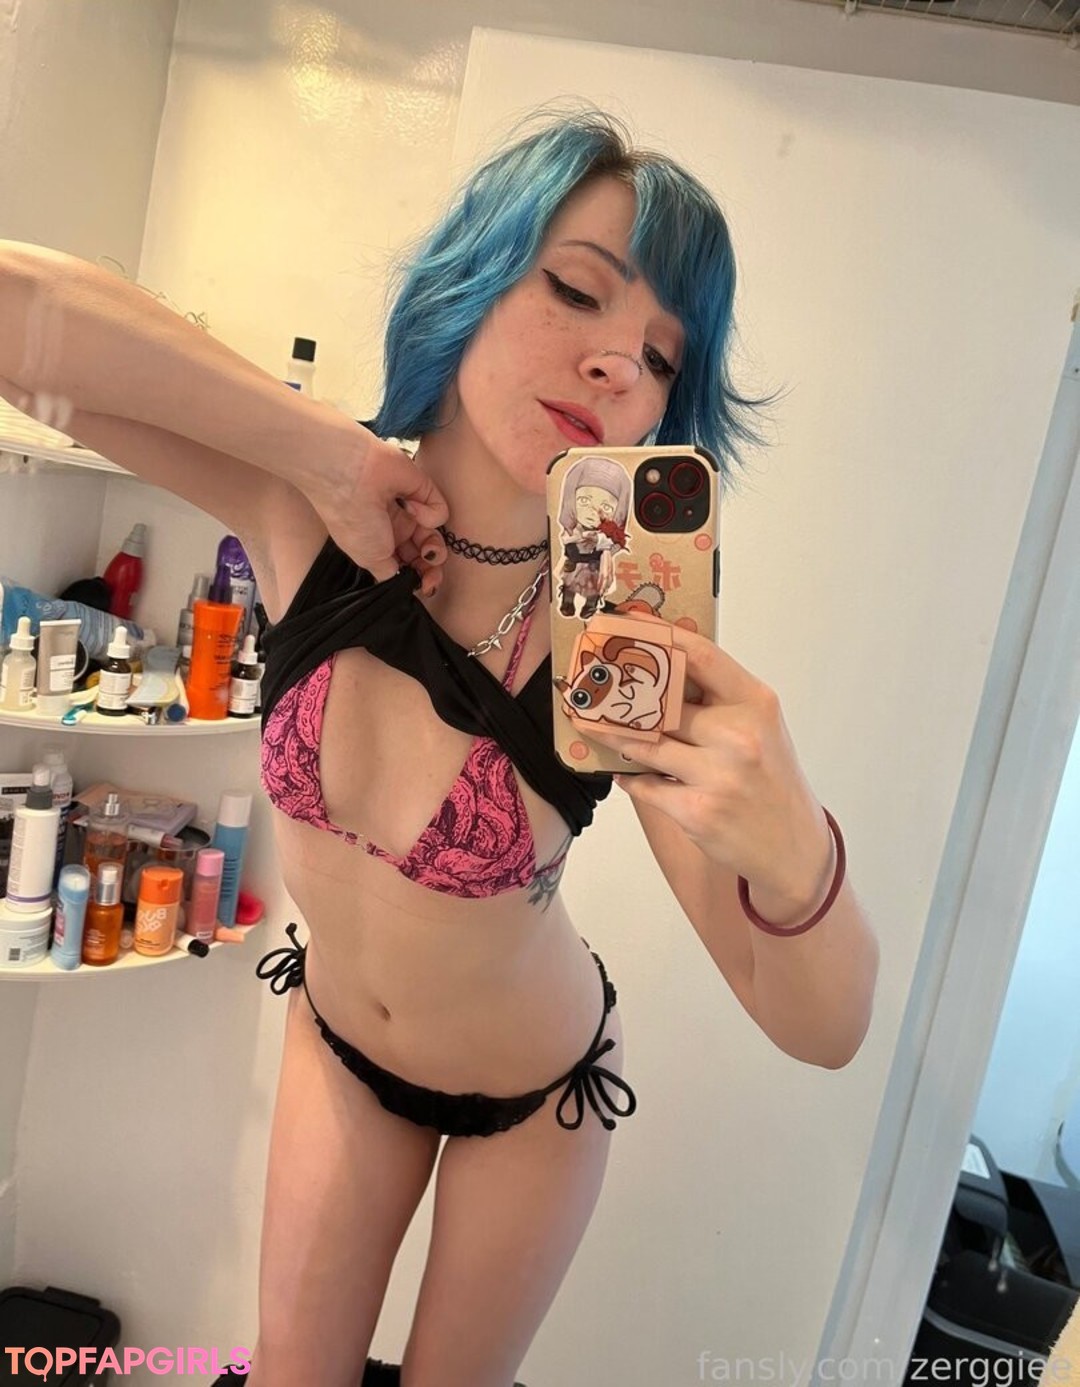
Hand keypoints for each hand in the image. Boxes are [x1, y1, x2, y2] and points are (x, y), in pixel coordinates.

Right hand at [317, 430, 449, 592]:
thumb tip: (405, 580)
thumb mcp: (370, 559)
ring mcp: (410, 509)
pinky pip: (440, 510)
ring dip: (436, 546)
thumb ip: (391, 574)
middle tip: (432, 574)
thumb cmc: (353, 520)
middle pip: (423, 552)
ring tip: (428, 547)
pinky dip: (430, 514)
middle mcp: (394, 527)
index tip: (425, 586)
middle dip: (431, 567)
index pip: (406, 564)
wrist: (351, 477)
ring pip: (435, 534)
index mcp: (379, 544)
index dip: (418, 577)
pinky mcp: (424, 490)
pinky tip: (411, 508)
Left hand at [587, 613, 832, 911]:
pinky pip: (644, 785)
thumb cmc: (771, 780)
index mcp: (756, 704)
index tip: (628, 625)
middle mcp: (739, 736)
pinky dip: (630, 776)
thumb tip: (663, 668)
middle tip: (594, 681)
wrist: (793, 848)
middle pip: (663, 701)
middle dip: (624, 693)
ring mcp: (717, 775)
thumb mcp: (761, 729)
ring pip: (645, 743)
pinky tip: (623, 771)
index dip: (660, 637)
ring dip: (612, 734)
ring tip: (590, 722)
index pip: (701, 656)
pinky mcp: (695, 811)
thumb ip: (720, 700)